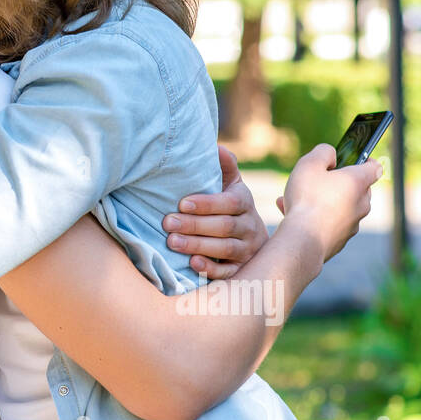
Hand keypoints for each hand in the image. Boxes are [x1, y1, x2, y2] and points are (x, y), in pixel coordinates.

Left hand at [162, 144, 266, 280]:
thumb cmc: (229, 205)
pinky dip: (211, 269)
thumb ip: (225, 167)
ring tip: (172, 242)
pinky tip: (192, 264)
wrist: (252, 238)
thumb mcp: (230, 184)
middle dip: (194, 225)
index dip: (207, 203)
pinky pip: (229, 272)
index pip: (230, 202)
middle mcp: (250, 226)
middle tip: (168, 223)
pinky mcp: (242, 269)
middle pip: (224, 227)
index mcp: (244, 202)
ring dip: (197, 245)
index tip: (182, 203)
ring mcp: (247, 250)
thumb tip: (216, 147)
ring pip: (225, 249)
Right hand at [279, 144, 382, 264]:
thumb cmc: (307, 198)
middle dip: (339, 182)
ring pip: (340, 206)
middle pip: (358, 188)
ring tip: (295, 198)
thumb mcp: (309, 163)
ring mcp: (353, 224)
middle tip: (318, 179)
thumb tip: (331, 154)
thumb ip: (323, 152)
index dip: (366, 160)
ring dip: (323, 200)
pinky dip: (316, 217)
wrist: (304, 240)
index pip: (375, 167)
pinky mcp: (341, 240)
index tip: (353, 160)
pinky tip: (291, 213)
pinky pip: (330, 223)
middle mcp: (361, 203)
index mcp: (358, 182)